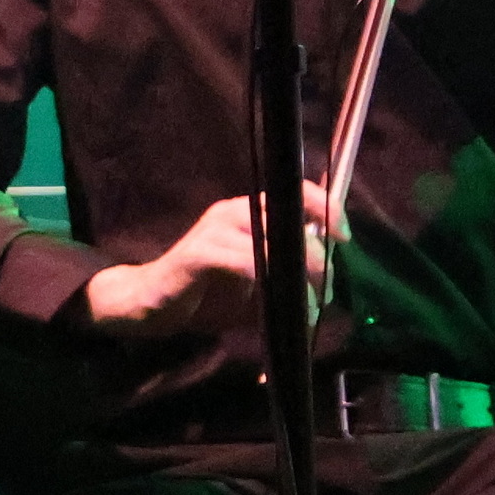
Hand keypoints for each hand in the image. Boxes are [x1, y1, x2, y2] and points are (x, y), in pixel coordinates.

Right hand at [82, 180, 345, 338]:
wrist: (151, 303)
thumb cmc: (203, 291)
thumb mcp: (253, 279)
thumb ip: (282, 270)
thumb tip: (324, 274)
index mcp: (245, 213)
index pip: (292, 191)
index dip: (325, 206)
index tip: (344, 237)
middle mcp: (230, 212)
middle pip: (286, 212)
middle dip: (315, 252)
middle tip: (325, 288)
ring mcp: (213, 230)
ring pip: (270, 241)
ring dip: (298, 269)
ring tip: (310, 300)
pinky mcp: (198, 254)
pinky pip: (244, 261)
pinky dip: (268, 279)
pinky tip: (280, 300)